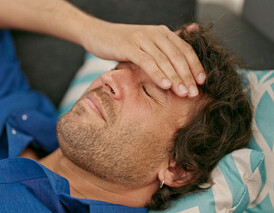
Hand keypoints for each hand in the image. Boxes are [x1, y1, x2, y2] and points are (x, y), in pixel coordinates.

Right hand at [81, 21, 204, 97]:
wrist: (96, 33)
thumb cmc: (121, 42)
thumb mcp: (145, 44)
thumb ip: (163, 49)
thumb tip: (184, 50)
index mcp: (162, 32)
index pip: (184, 49)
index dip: (195, 65)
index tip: (202, 82)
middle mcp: (155, 33)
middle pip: (177, 56)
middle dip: (188, 76)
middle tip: (194, 93)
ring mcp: (142, 39)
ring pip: (164, 60)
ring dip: (175, 78)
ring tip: (183, 93)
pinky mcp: (128, 46)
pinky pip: (147, 61)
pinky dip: (157, 74)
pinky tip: (164, 85)